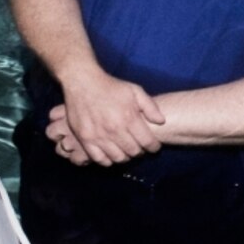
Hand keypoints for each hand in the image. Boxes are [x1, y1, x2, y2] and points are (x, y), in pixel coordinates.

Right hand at [48, 69, 165, 164]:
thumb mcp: (135, 90)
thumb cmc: (110, 86)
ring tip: (126, 151)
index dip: (153, 147)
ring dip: (125, 157)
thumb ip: (150, 107)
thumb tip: (161, 121)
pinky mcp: (85, 139)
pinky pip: (99, 159)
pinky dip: (107, 160)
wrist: (83, 82)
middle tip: (139, 147)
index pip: (147, 142)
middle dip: (140, 152)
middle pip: (133, 152)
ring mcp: (99, 136)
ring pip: (118, 158)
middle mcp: (115, 130)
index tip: (153, 146)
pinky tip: (110, 154)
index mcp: (129, 118)